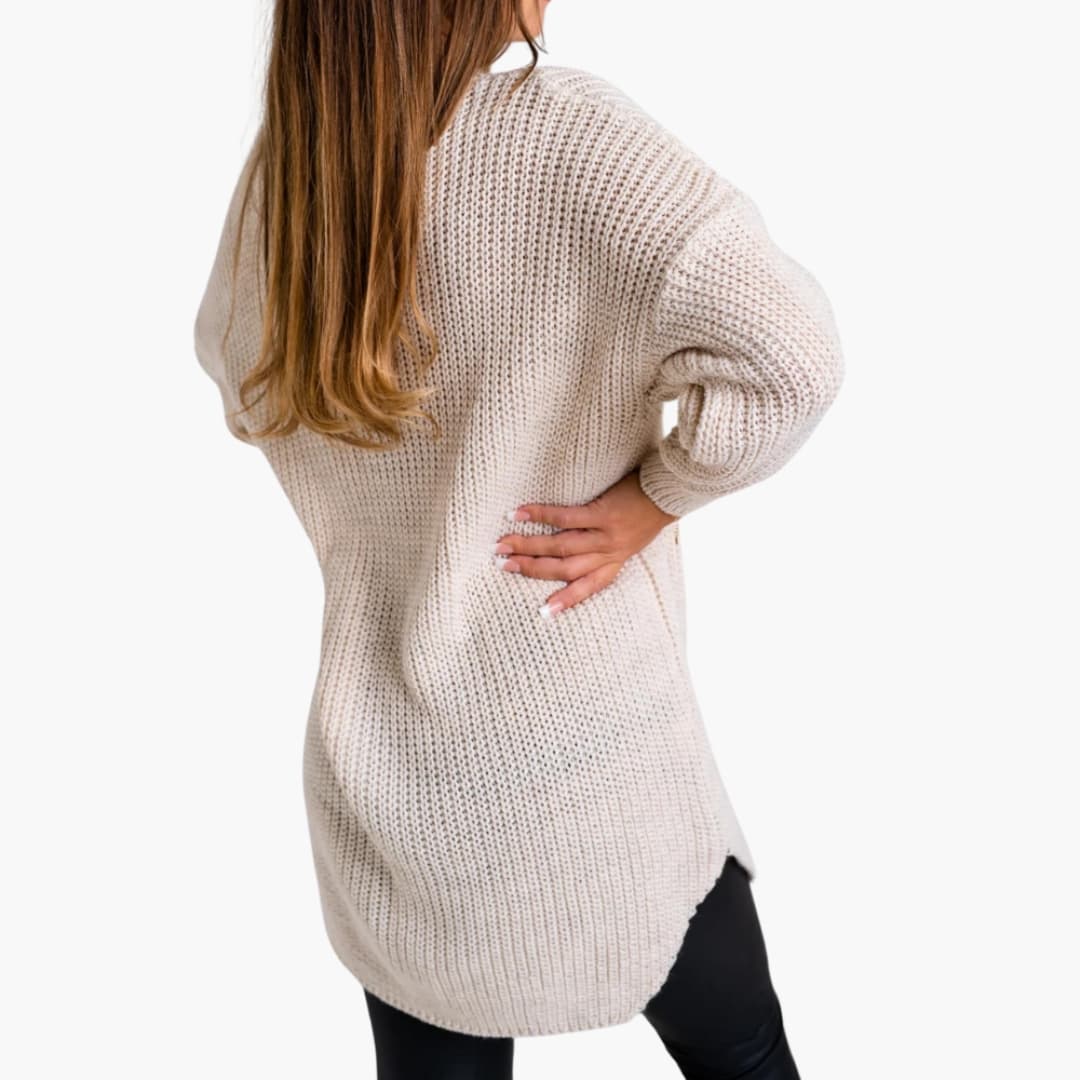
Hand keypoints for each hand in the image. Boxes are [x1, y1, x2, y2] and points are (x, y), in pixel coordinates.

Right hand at [494, 468, 679, 617]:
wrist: (670, 491)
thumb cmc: (648, 511)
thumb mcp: (631, 538)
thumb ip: (607, 547)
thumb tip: (578, 546)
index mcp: (615, 562)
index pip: (588, 587)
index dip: (566, 600)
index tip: (543, 612)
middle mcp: (609, 553)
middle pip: (565, 569)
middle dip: (532, 569)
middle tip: (504, 567)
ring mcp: (605, 535)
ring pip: (560, 546)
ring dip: (528, 546)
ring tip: (503, 545)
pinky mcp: (602, 513)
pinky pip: (565, 517)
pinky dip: (540, 516)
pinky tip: (520, 514)